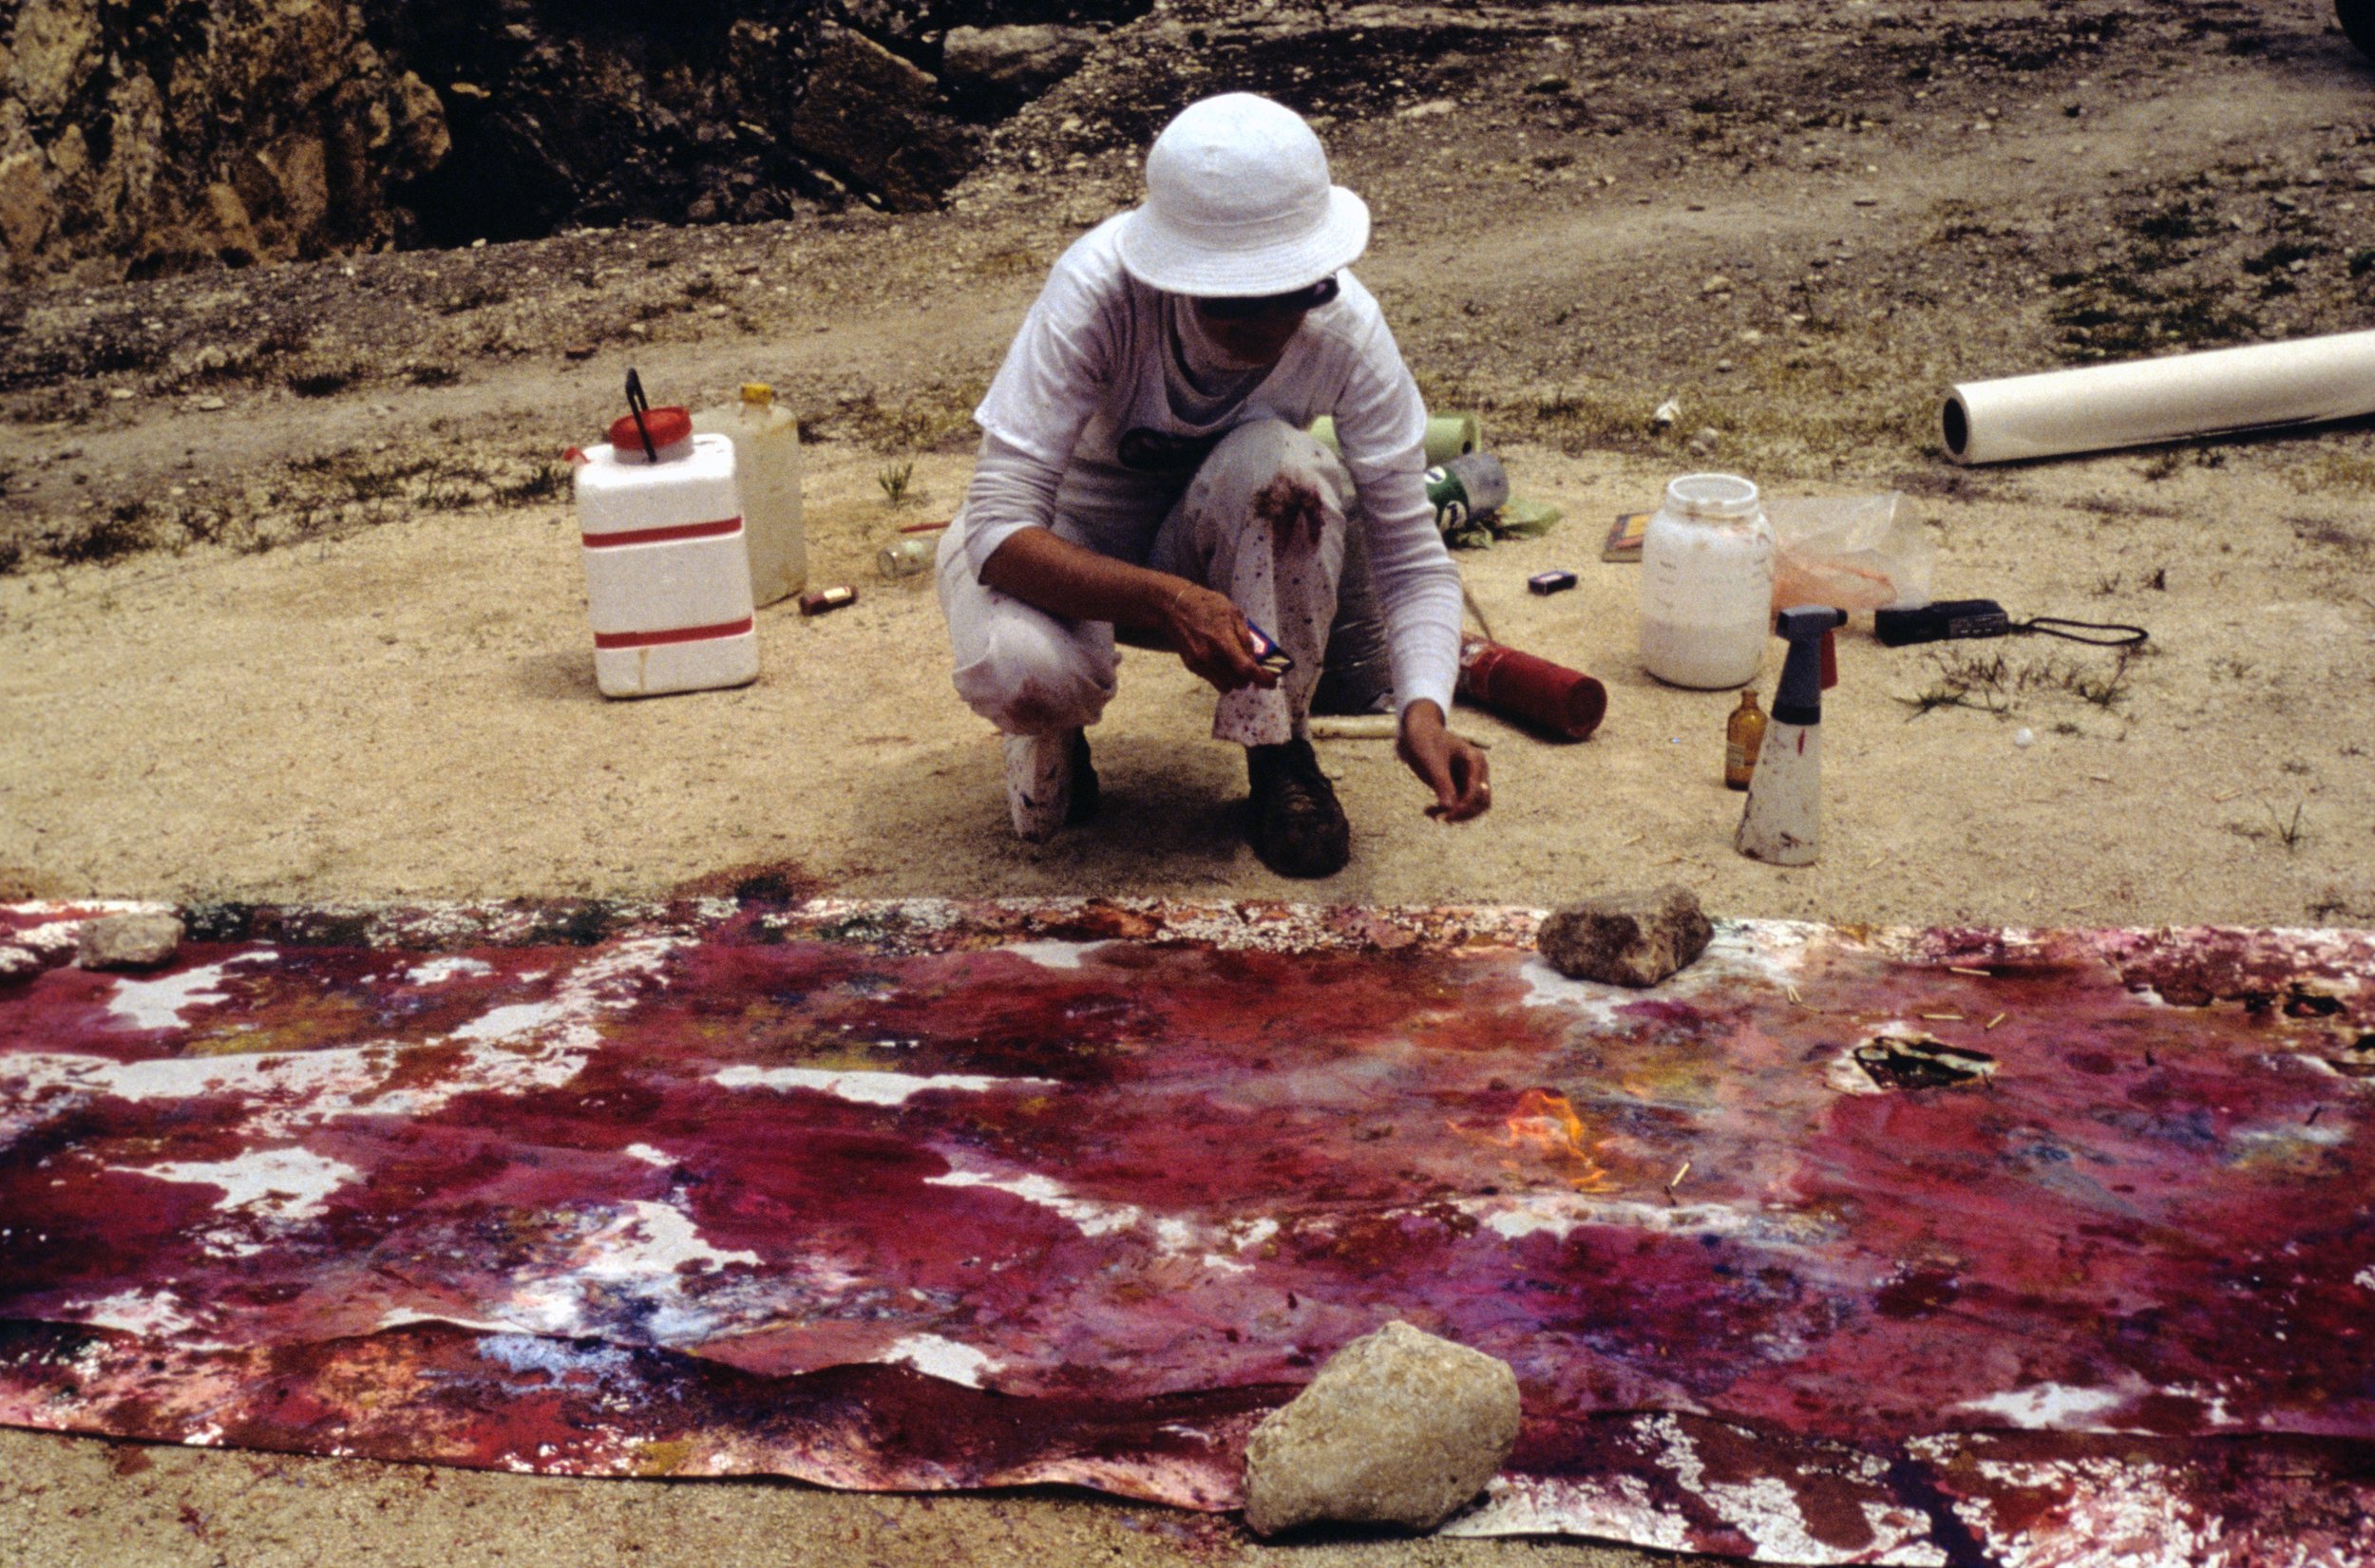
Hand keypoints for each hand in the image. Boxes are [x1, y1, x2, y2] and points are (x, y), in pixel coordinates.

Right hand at [1160, 580, 1278, 694]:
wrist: (1175, 607)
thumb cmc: (1207, 605)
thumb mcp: (1233, 613)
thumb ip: (1246, 638)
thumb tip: (1256, 660)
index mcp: (1222, 639)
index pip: (1246, 668)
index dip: (1262, 678)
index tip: (1271, 683)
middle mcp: (1209, 656)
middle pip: (1238, 682)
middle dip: (1248, 677)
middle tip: (1250, 667)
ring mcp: (1199, 663)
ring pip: (1226, 686)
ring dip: (1234, 680)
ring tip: (1234, 665)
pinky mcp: (1192, 667)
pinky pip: (1213, 680)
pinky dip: (1221, 675)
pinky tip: (1219, 660)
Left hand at [1396, 700, 1490, 820]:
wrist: (1416, 732)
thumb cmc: (1424, 740)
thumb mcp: (1431, 761)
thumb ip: (1442, 783)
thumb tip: (1449, 807)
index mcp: (1475, 760)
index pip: (1477, 792)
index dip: (1463, 807)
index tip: (1445, 816)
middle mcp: (1477, 771)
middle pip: (1481, 802)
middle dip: (1463, 813)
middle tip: (1440, 818)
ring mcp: (1469, 779)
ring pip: (1473, 807)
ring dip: (1456, 815)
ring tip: (1432, 814)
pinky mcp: (1458, 785)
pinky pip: (1460, 805)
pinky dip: (1448, 811)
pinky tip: (1430, 811)